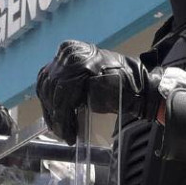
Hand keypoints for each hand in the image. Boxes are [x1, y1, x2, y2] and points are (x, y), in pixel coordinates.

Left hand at [35, 40, 160, 143]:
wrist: (140, 89)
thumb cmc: (116, 87)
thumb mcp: (87, 78)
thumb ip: (68, 82)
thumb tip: (50, 102)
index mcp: (68, 50)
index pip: (46, 77)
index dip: (45, 100)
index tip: (51, 119)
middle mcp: (69, 52)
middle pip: (47, 85)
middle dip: (51, 112)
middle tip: (59, 131)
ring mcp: (76, 60)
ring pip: (55, 94)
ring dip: (58, 119)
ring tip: (66, 134)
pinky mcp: (83, 74)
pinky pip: (65, 101)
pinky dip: (64, 119)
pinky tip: (70, 131)